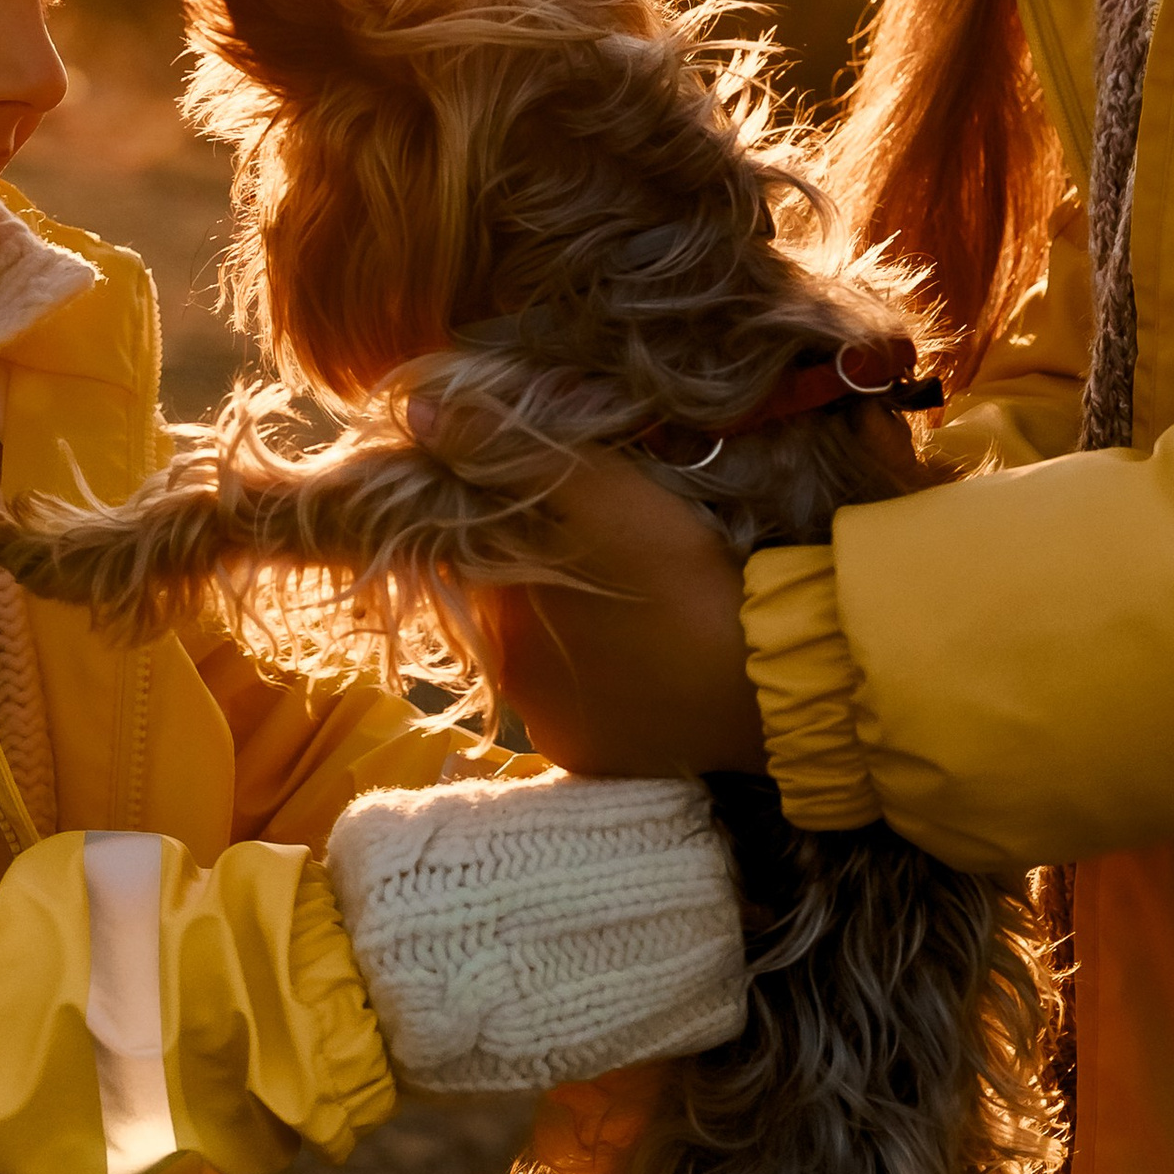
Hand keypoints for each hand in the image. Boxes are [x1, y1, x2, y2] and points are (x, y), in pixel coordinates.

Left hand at [461, 446, 765, 778]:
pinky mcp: (590, 760)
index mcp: (497, 605)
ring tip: (642, 620)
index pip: (482, 559)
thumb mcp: (597, 490)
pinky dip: (606, 692)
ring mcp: (548, 726)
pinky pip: (585, 716)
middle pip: (516, 614)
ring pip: (550, 666)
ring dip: (578, 643)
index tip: (575, 525)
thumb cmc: (675, 576)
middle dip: (551, 590)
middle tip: (620, 571)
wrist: (759, 682)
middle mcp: (507, 674)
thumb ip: (504, 448)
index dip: (524, 535)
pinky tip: (647, 668)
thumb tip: (413, 413)